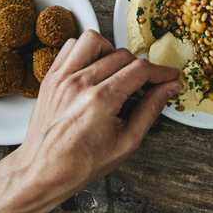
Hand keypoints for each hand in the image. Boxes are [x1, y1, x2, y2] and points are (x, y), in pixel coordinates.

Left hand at [6, 31, 180, 212]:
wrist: (42, 172)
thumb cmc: (82, 164)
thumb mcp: (126, 143)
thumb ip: (150, 110)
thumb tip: (169, 88)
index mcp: (101, 100)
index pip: (140, 70)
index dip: (161, 72)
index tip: (170, 77)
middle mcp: (80, 83)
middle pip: (122, 55)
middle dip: (140, 67)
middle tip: (144, 85)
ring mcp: (61, 78)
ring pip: (95, 40)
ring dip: (111, 52)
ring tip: (115, 72)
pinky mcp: (50, 77)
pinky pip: (70, 46)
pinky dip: (86, 52)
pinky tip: (93, 70)